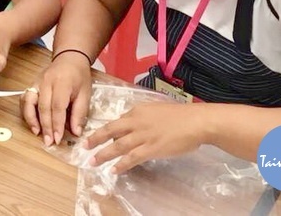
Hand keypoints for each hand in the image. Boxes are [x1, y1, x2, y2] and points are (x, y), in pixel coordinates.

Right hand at [22, 49, 92, 146]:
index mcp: (62, 83)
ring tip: (37, 133)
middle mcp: (47, 81)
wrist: (70, 58)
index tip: (57, 139)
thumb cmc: (79, 76)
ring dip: (31, 119)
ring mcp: (37, 82)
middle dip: (45, 126)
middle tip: (49, 142)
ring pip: (29, 101)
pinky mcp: (32, 84)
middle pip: (42, 106)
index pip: (57, 106)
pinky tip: (32, 122)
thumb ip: (80, 113)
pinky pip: (25, 98)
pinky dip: (26, 111)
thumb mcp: (85, 94)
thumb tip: (75, 132)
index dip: (56, 124)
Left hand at [85, 102, 205, 173]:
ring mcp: (143, 135)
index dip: (107, 130)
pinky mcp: (151, 148)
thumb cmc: (180, 115)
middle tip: (84, 146)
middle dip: (96, 138)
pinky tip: (113, 170)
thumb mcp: (156, 110)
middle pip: (111, 130)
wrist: (195, 121)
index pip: (118, 120)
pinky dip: (121, 164)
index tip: (99, 137)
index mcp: (138, 111)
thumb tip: (134, 125)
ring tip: (92, 161)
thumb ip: (143, 116)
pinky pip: (132, 157)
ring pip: (118, 145)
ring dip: (104, 154)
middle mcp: (137, 121)